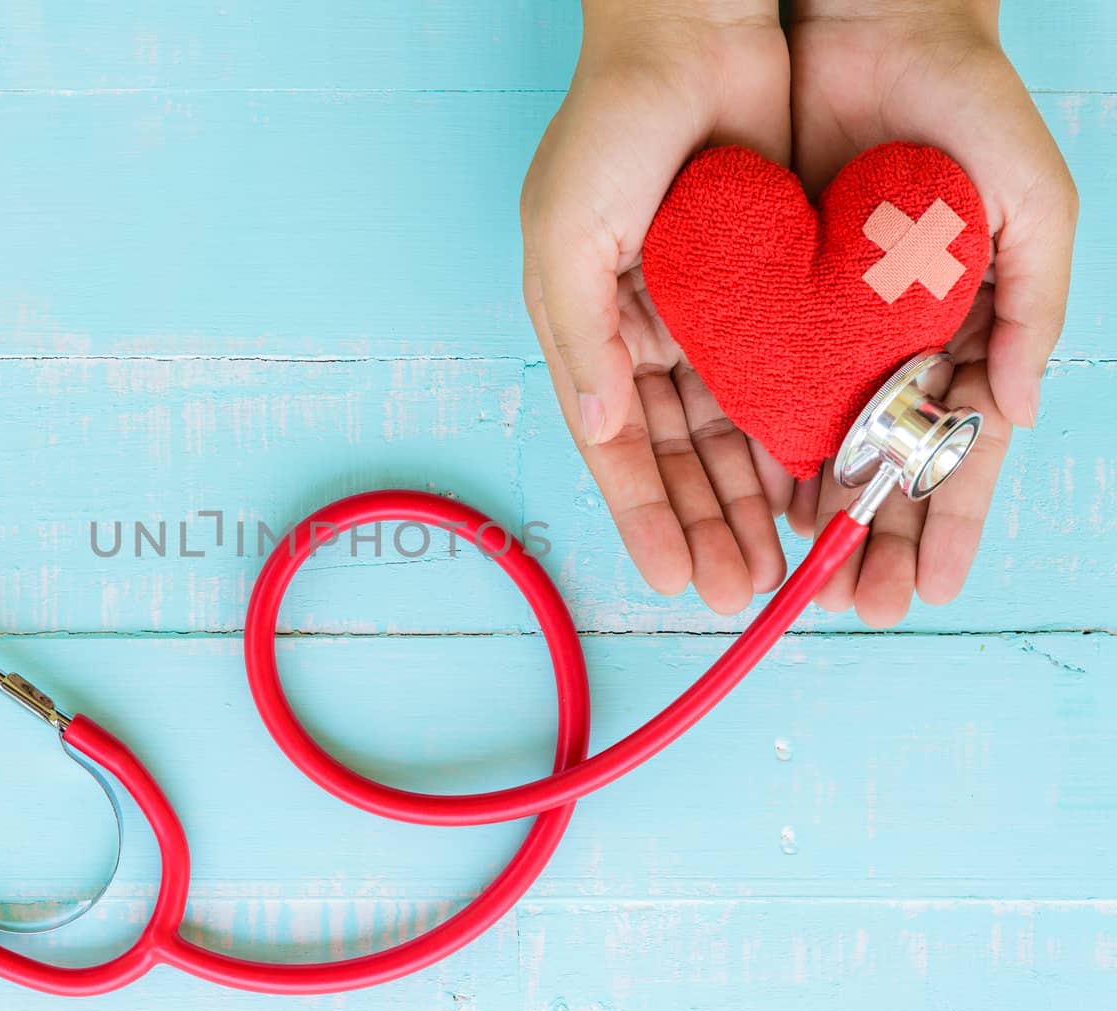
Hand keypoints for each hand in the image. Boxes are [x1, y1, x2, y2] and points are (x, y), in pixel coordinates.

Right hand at [521, 1, 793, 613]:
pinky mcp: (767, 295)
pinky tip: (809, 489)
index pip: (617, 447)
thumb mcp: (564, 235)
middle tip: (735, 592)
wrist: (693, 35)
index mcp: (589, 333)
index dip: (642, 516)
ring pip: (731, 434)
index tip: (671, 578)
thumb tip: (604, 429)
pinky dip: (792, 436)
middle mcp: (646, 339)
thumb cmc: (610, 130)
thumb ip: (580, 340)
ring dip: (748, 501)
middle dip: (702, 526)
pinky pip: (780, 383)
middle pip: (678, 457)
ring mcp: (708, 321)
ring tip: (775, 566)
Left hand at [789, 0, 1077, 624]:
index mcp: (967, 328)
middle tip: (859, 608)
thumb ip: (1033, 304)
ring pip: (823, 442)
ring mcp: (834, 325)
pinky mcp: (771, 299)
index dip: (947, 522)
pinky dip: (764, 448)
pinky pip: (765, 386)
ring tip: (798, 579)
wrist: (870, 27)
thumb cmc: (970, 106)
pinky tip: (758, 501)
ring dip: (815, 514)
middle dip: (876, 540)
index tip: (929, 589)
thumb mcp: (1032, 198)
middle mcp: (898, 341)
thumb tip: (1017, 411)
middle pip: (886, 464)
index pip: (955, 448)